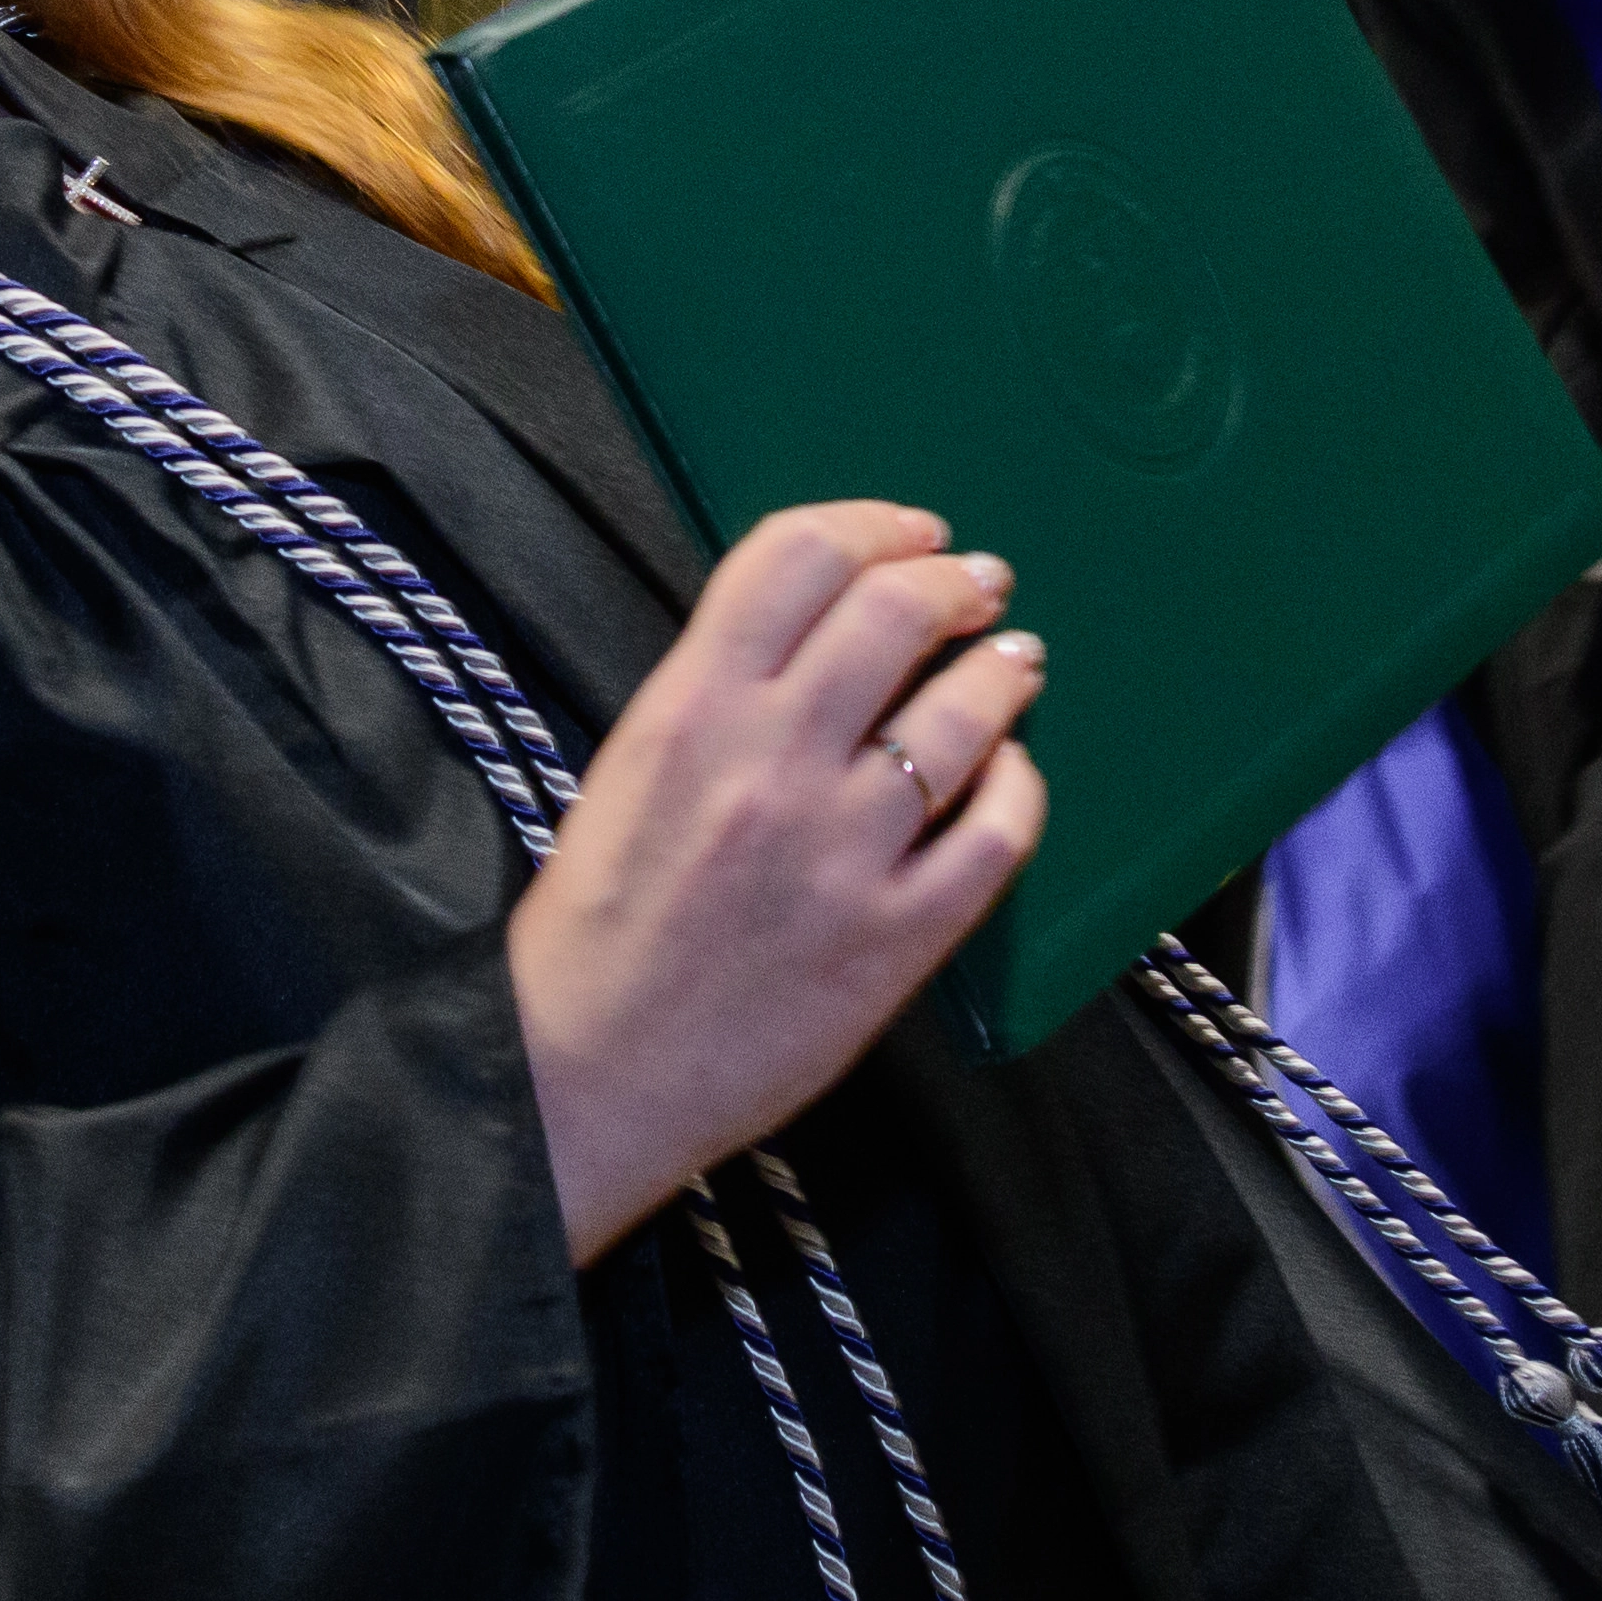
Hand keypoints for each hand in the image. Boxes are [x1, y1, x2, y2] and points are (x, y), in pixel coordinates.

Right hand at [504, 502, 1047, 1262]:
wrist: (582, 1074)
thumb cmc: (599, 924)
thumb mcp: (632, 767)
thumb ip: (719, 691)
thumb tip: (825, 634)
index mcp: (689, 708)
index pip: (797, 557)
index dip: (874, 526)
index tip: (913, 534)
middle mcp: (769, 761)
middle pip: (893, 613)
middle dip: (955, 583)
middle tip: (979, 587)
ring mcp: (839, 850)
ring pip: (961, 717)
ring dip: (1002, 673)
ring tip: (1015, 664)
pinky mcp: (892, 938)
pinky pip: (994, 836)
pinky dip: (1018, 789)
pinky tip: (1011, 777)